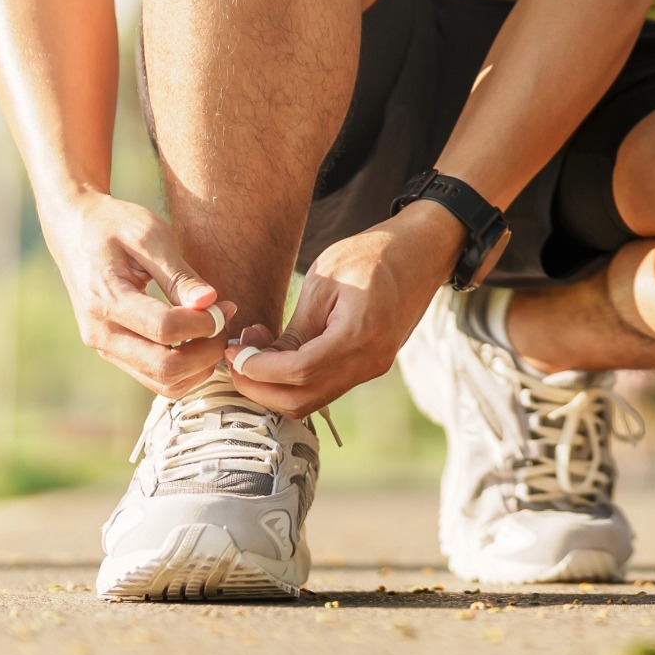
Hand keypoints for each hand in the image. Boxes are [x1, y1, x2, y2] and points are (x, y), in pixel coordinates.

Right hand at [47, 191, 236, 395]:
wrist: (72, 228)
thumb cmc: (114, 224)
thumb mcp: (148, 235)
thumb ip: (178, 273)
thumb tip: (210, 302)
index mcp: (106, 300)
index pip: (166, 330)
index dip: (206, 323)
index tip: (225, 304)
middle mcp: (100, 333)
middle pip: (166, 369)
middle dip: (208, 351)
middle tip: (225, 321)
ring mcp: (104, 347)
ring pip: (163, 383)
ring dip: (200, 364)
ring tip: (214, 329)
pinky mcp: (113, 352)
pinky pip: (155, 378)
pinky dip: (186, 368)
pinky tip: (199, 338)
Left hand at [224, 202, 465, 416]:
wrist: (421, 253)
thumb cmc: (372, 255)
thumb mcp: (325, 281)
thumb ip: (294, 328)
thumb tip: (256, 361)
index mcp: (359, 335)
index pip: (298, 372)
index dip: (258, 370)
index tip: (233, 351)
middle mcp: (370, 362)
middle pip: (303, 401)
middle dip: (259, 388)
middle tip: (236, 357)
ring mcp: (373, 368)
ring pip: (313, 400)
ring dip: (275, 386)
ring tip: (255, 350)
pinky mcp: (370, 366)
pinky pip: (326, 387)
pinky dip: (295, 380)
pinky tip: (279, 353)